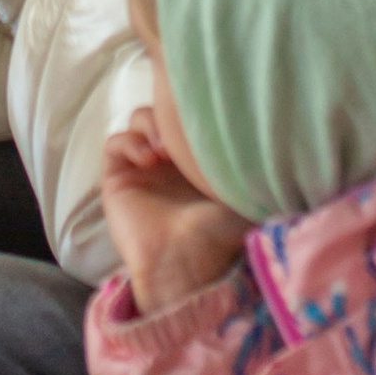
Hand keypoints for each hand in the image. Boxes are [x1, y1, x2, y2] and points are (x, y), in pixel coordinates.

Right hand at [101, 110, 247, 315]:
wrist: (189, 262)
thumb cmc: (220, 233)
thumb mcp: (244, 189)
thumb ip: (248, 159)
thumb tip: (260, 133)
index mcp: (195, 163)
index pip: (188, 119)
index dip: (195, 112)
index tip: (207, 124)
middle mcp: (167, 164)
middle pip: (161, 113)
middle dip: (171, 112)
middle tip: (184, 132)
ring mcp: (140, 171)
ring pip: (137, 122)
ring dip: (150, 123)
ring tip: (166, 148)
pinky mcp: (117, 180)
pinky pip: (114, 143)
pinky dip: (129, 141)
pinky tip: (149, 157)